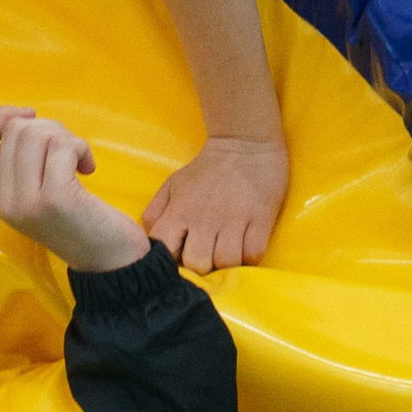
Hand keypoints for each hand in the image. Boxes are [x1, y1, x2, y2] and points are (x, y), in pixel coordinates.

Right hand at [0, 107, 149, 273]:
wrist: (107, 261)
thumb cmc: (76, 221)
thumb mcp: (35, 195)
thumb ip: (20, 164)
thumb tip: (23, 117)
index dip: (1, 117)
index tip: (30, 115)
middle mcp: (4, 200)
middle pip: (15, 130)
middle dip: (48, 128)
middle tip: (68, 151)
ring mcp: (28, 200)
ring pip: (37, 134)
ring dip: (66, 137)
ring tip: (78, 160)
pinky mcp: (56, 197)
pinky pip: (63, 146)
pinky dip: (80, 148)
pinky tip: (88, 168)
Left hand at [143, 135, 286, 271]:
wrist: (245, 143)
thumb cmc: (206, 170)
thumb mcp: (172, 185)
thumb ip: (155, 212)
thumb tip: (151, 241)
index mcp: (180, 211)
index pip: (164, 250)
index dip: (169, 262)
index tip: (179, 259)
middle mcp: (205, 218)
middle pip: (198, 264)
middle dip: (201, 267)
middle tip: (207, 257)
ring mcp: (234, 219)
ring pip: (227, 263)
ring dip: (226, 265)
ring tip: (226, 253)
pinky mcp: (260, 218)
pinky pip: (253, 254)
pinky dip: (249, 258)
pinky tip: (245, 247)